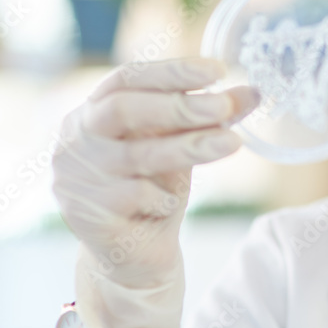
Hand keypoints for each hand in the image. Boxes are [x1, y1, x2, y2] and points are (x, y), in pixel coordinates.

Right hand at [51, 57, 259, 327]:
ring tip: (231, 144)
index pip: (126, 78)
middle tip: (224, 105)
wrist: (133, 258)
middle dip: (179, 106)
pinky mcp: (85, 215)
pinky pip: (134, 196)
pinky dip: (163, 196)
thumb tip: (254, 92)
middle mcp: (75, 139)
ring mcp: (74, 177)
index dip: (171, 71)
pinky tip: (170, 203)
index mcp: (92, 111)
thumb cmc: (155, 189)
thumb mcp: (183, 146)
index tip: (217, 69)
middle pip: (123, 109)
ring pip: (135, 155)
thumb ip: (210, 118)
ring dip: (189, 147)